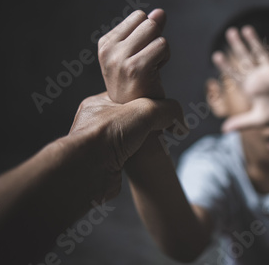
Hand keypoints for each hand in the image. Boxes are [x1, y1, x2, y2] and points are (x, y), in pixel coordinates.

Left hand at [68, 92, 182, 199]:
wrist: (88, 171)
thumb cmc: (105, 136)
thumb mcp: (146, 110)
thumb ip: (167, 109)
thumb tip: (180, 123)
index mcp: (100, 103)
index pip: (129, 96)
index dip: (147, 99)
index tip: (160, 105)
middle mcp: (97, 123)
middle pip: (132, 117)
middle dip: (148, 123)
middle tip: (161, 127)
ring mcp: (101, 144)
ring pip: (131, 138)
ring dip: (145, 142)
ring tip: (155, 144)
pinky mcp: (107, 165)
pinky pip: (130, 157)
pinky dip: (140, 158)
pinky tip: (145, 158)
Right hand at [98, 9, 168, 101]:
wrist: (136, 115)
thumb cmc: (139, 84)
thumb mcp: (140, 52)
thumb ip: (149, 30)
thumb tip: (160, 12)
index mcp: (106, 44)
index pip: (139, 17)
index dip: (147, 34)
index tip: (141, 56)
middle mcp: (109, 51)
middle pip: (148, 22)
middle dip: (156, 39)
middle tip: (148, 63)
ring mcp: (120, 60)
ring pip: (155, 31)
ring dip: (162, 50)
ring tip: (151, 69)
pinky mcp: (136, 69)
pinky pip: (162, 45)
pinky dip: (165, 57)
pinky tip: (156, 73)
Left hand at [213, 26, 268, 131]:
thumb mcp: (258, 120)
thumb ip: (242, 122)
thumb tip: (224, 129)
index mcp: (251, 88)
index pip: (236, 75)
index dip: (226, 66)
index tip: (216, 56)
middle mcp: (260, 77)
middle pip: (246, 59)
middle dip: (237, 46)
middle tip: (229, 31)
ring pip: (261, 54)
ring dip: (254, 41)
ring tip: (246, 28)